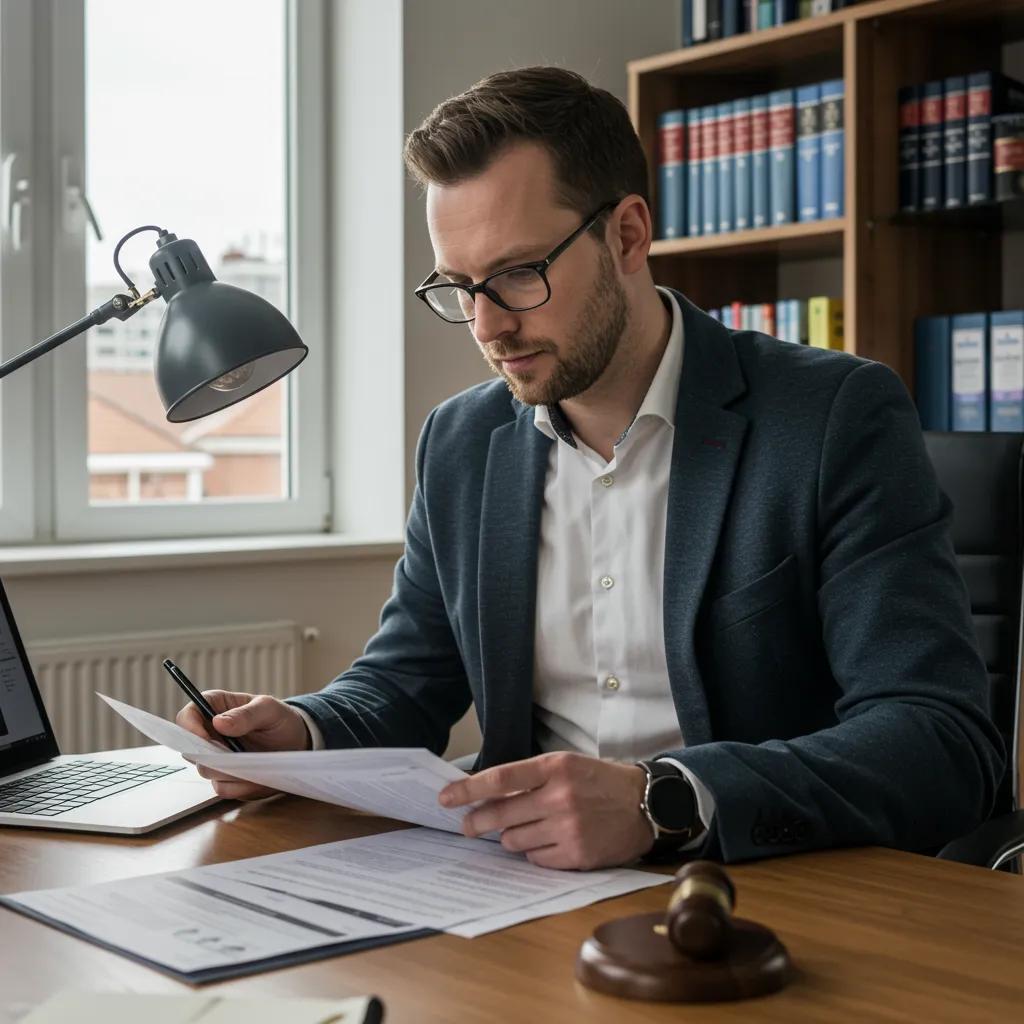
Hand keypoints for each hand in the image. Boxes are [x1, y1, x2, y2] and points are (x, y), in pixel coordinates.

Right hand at [175, 690, 311, 799]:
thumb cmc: (280, 719)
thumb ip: (246, 714)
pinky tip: (258, 779)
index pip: (188, 715)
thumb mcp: (269, 709)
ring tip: (253, 766)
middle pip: (191, 748)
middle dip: (210, 756)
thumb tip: (218, 722)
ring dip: (228, 772)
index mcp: (215, 708)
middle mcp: (210, 734)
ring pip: (206, 771)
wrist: (297, 743)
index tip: (205, 739)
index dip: (189, 727)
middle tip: (233, 756)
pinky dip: (240, 786)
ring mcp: (217, 758)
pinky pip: (224, 788)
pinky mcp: (227, 778)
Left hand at [438, 751, 654, 869]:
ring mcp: (568, 828)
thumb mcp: (566, 765)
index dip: (468, 790)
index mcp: (554, 767)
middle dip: (476, 822)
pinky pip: (536, 859)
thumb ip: (530, 778)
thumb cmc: (599, 782)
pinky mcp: (577, 854)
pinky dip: (535, 852)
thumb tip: (486, 795)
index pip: (500, 778)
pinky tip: (548, 842)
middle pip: (500, 814)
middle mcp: (559, 796)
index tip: (446, 798)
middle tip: (467, 826)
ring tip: (526, 829)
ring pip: (514, 840)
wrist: (645, 804)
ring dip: (511, 837)